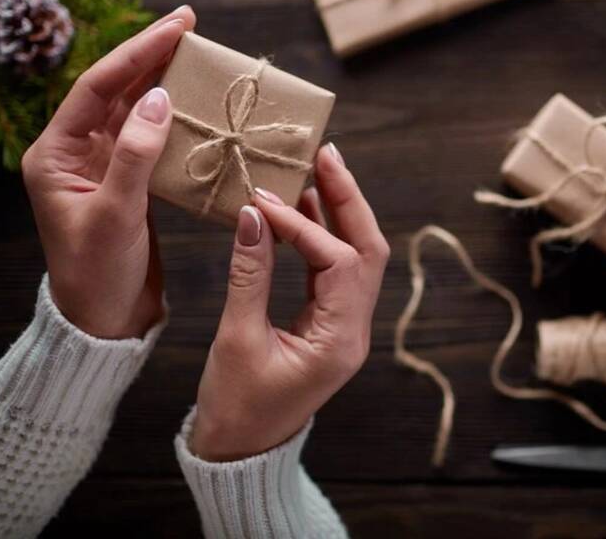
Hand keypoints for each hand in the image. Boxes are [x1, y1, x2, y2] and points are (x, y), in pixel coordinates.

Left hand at [22, 6, 196, 338]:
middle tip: (190, 25)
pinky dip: (176, 120)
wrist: (104, 321)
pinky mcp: (129, 182)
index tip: (174, 28)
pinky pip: (152, 139)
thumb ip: (135, 156)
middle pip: (116, 90)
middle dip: (152, 56)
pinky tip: (197, 105)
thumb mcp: (116, 216)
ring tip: (197, 55)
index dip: (136, 54)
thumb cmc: (98, 275)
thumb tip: (157, 98)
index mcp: (56, 154)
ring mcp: (104, 165)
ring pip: (136, 111)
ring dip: (165, 82)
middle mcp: (77, 152)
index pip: (97, 88)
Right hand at [190, 144, 389, 459]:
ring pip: (357, 256)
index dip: (303, 226)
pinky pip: (335, 270)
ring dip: (338, 211)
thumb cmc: (236, 408)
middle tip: (325, 155)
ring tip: (314, 169)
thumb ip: (249, 274)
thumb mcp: (237, 339)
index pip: (338, 262)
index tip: (264, 200)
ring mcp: (346, 326)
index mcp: (341, 341)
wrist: (241, 451)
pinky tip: (300, 209)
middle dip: (348, 199)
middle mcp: (355, 330)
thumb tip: (251, 215)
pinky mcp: (330, 323)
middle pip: (368, 250)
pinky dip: (321, 236)